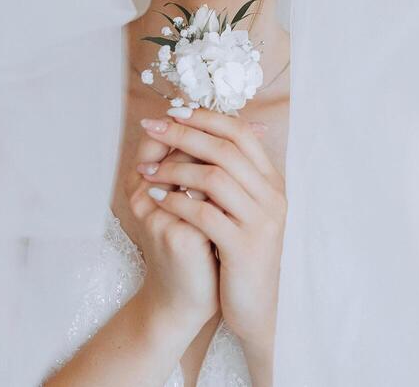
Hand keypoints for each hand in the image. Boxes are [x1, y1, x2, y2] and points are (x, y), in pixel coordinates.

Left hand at [137, 108, 286, 355]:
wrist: (261, 306)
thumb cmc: (245, 254)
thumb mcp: (245, 210)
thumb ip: (232, 177)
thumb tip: (202, 137)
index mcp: (272, 182)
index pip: (241, 134)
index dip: (207, 118)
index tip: (174, 112)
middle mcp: (272, 197)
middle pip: (226, 149)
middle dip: (184, 134)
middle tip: (153, 126)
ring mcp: (261, 222)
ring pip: (216, 177)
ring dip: (175, 168)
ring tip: (146, 170)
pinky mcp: (243, 248)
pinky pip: (205, 214)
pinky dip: (177, 201)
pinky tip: (156, 198)